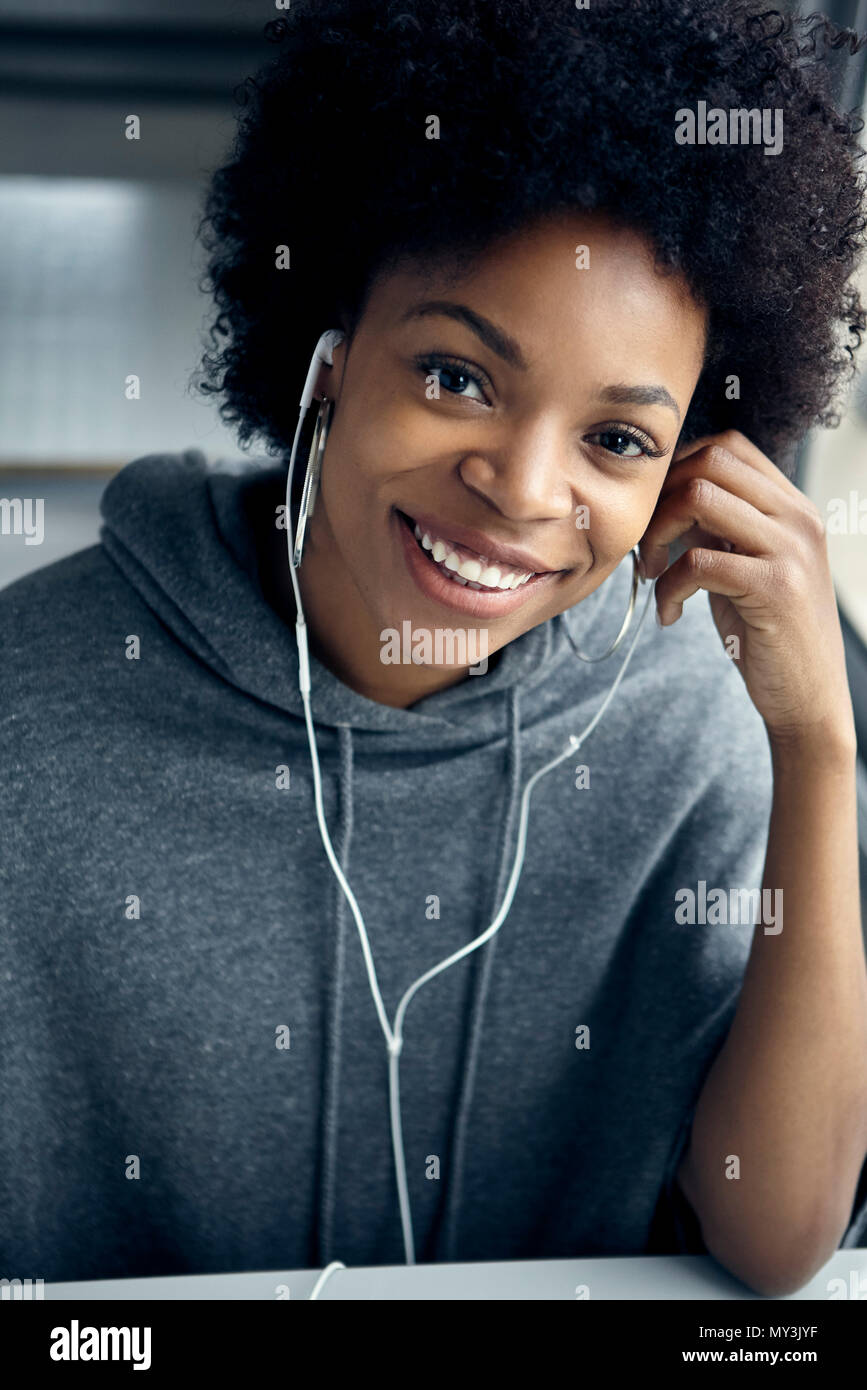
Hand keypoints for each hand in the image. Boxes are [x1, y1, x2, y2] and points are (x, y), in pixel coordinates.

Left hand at [638, 429, 856, 750]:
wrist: (807, 695)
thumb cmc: (769, 632)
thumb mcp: (744, 566)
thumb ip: (717, 528)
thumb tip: (667, 499)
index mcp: (792, 506)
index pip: (727, 446)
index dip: (677, 470)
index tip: (657, 514)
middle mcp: (797, 517)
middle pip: (709, 461)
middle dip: (660, 498)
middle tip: (647, 546)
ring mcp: (790, 549)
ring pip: (699, 498)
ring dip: (657, 535)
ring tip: (653, 575)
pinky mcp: (775, 588)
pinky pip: (697, 562)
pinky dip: (668, 588)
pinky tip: (669, 613)